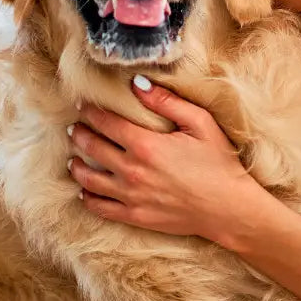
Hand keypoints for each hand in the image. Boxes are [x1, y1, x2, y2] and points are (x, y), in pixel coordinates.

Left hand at [68, 75, 263, 240]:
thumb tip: (137, 83)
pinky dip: (88, 197)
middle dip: (80, 135)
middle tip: (74, 128)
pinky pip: (101, 207)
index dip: (91, 112)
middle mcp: (132, 171)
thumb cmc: (218, 163)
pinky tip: (85, 190)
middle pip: (93, 148)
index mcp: (146, 145)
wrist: (228, 208)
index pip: (107, 123)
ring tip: (72, 159)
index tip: (82, 104)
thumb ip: (167, 102)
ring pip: (90, 180)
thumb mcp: (200, 123)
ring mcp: (131, 196)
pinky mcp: (135, 216)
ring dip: (76, 167)